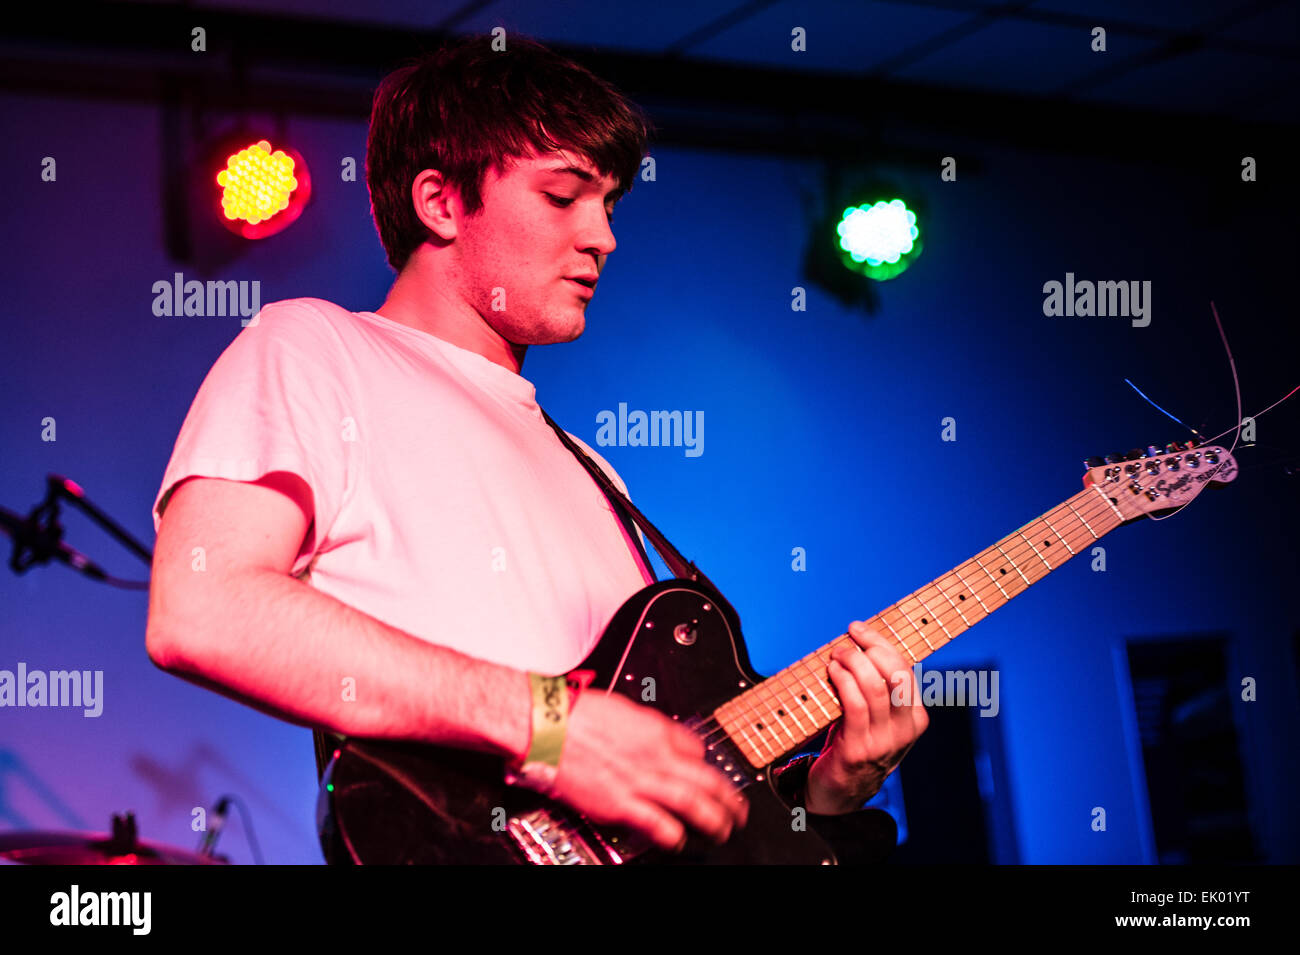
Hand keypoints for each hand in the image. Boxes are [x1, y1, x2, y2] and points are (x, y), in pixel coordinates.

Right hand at [547, 691, 748, 851]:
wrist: (548, 726)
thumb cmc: (578, 714)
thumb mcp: (624, 708)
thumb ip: (647, 725)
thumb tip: (661, 735)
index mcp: (656, 730)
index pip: (695, 748)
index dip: (704, 762)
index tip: (706, 772)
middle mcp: (655, 755)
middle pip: (705, 779)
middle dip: (728, 797)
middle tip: (738, 809)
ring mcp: (640, 781)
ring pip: (690, 802)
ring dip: (712, 818)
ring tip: (722, 829)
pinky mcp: (619, 803)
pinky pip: (655, 822)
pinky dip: (672, 834)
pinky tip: (678, 840)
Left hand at [805, 621, 928, 814]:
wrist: (841, 791)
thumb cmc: (856, 742)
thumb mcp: (877, 717)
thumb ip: (878, 688)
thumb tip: (859, 644)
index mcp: (916, 718)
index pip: (905, 670)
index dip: (881, 644)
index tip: (859, 628)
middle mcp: (905, 730)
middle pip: (895, 675)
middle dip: (869, 649)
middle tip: (846, 642)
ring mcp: (883, 742)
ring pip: (875, 687)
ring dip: (852, 663)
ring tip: (836, 655)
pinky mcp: (859, 749)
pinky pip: (854, 704)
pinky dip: (842, 681)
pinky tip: (832, 672)